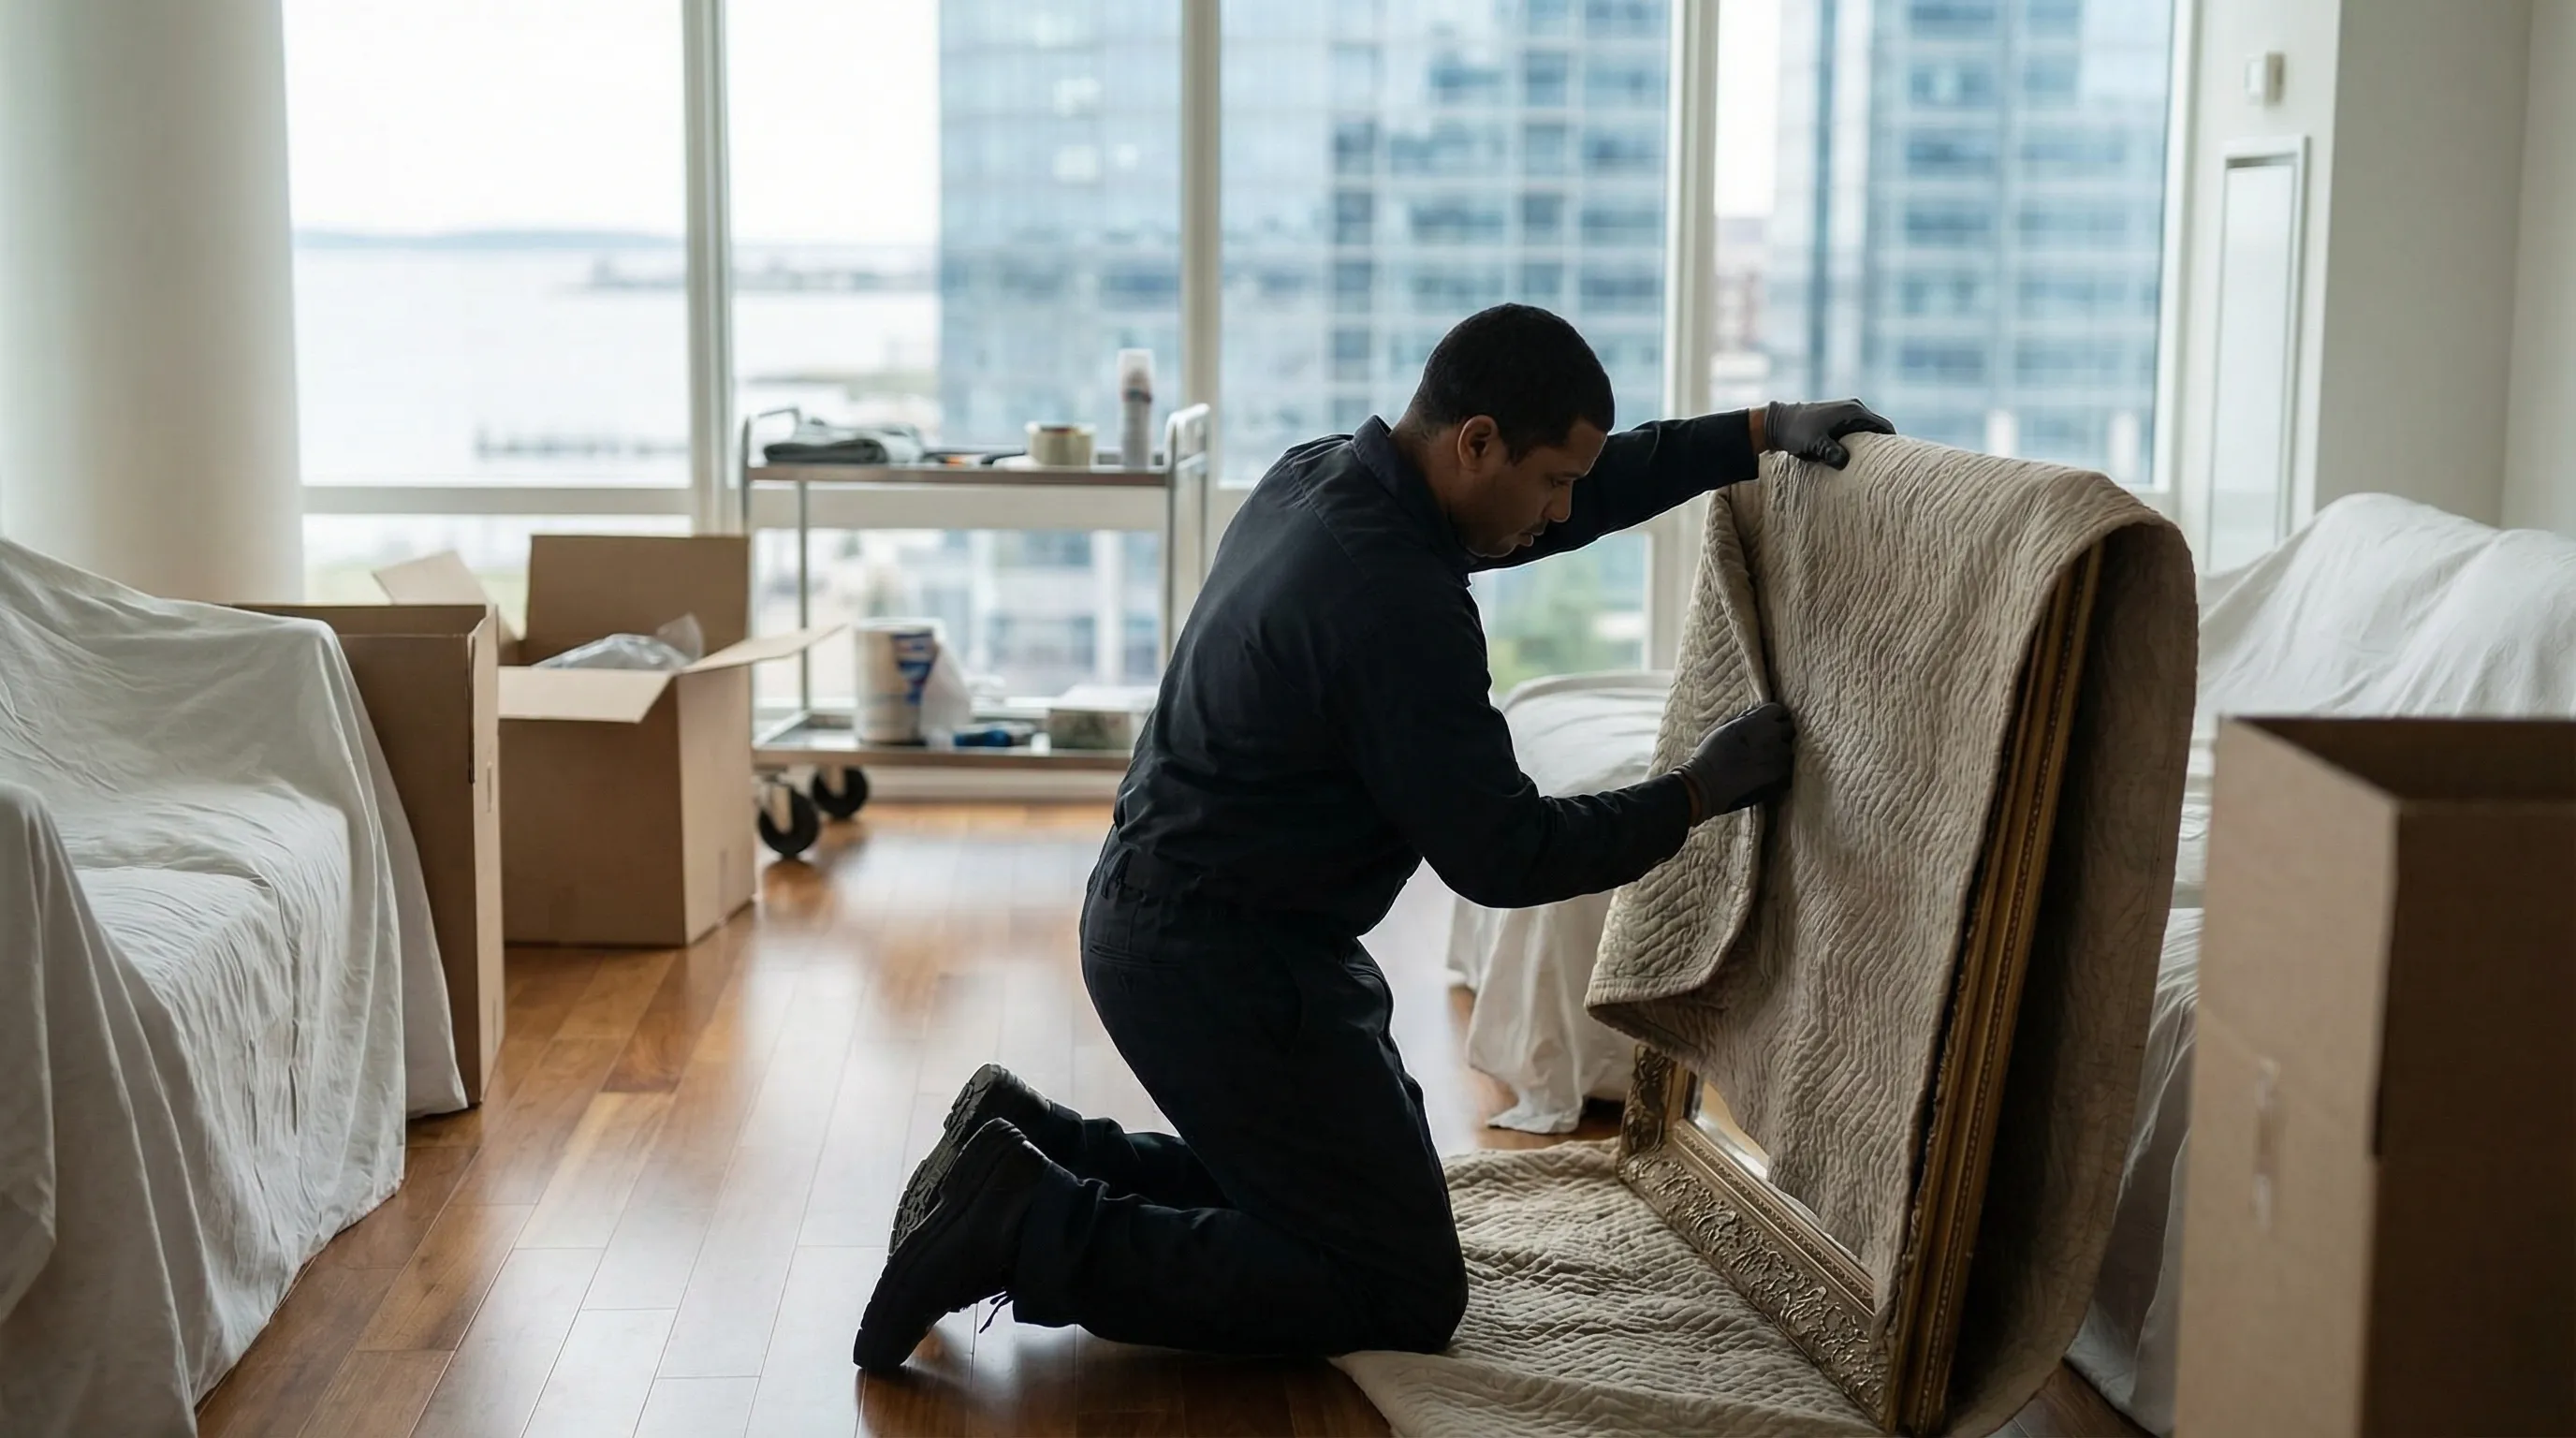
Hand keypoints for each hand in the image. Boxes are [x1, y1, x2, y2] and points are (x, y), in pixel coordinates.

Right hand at [1676, 701, 1795, 822]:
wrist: (1708, 783)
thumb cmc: (1711, 754)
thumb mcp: (1726, 728)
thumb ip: (1745, 719)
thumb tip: (1755, 714)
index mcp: (1757, 720)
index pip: (1777, 710)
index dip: (1774, 718)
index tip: (1769, 724)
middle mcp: (1772, 734)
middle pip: (1789, 728)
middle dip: (1781, 734)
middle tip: (1769, 743)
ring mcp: (1779, 755)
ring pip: (1789, 750)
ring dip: (1781, 754)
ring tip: (1767, 762)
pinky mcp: (1780, 775)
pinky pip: (1788, 769)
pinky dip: (1780, 772)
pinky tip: (1767, 775)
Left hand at [1762, 399, 1894, 468]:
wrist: (1777, 423)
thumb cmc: (1796, 433)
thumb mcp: (1813, 444)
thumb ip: (1830, 452)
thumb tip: (1845, 462)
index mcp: (1853, 411)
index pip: (1884, 427)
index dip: (1893, 443)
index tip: (1897, 461)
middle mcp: (1854, 408)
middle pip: (1878, 428)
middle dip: (1883, 446)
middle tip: (1888, 467)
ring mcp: (1846, 412)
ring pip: (1868, 430)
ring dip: (1871, 445)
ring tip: (1875, 465)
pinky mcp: (1839, 418)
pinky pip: (1857, 430)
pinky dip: (1861, 442)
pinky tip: (1858, 458)